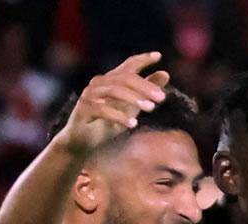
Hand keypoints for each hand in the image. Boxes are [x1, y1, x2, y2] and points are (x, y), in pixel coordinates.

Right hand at [51, 52, 169, 155]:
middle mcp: (99, 83)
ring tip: (151, 108)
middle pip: (125, 78)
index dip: (142, 59)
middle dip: (145, 86)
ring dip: (134, 98)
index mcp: (111, 80)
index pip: (128, 66)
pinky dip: (119, 116)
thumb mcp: (132, 106)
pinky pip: (102, 109)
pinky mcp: (83, 110)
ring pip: (114, 90)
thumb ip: (145, 91)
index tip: (158, 56)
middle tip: (162, 98)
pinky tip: (133, 124)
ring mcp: (89, 95)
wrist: (83, 143)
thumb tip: (165, 73)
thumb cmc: (108, 123)